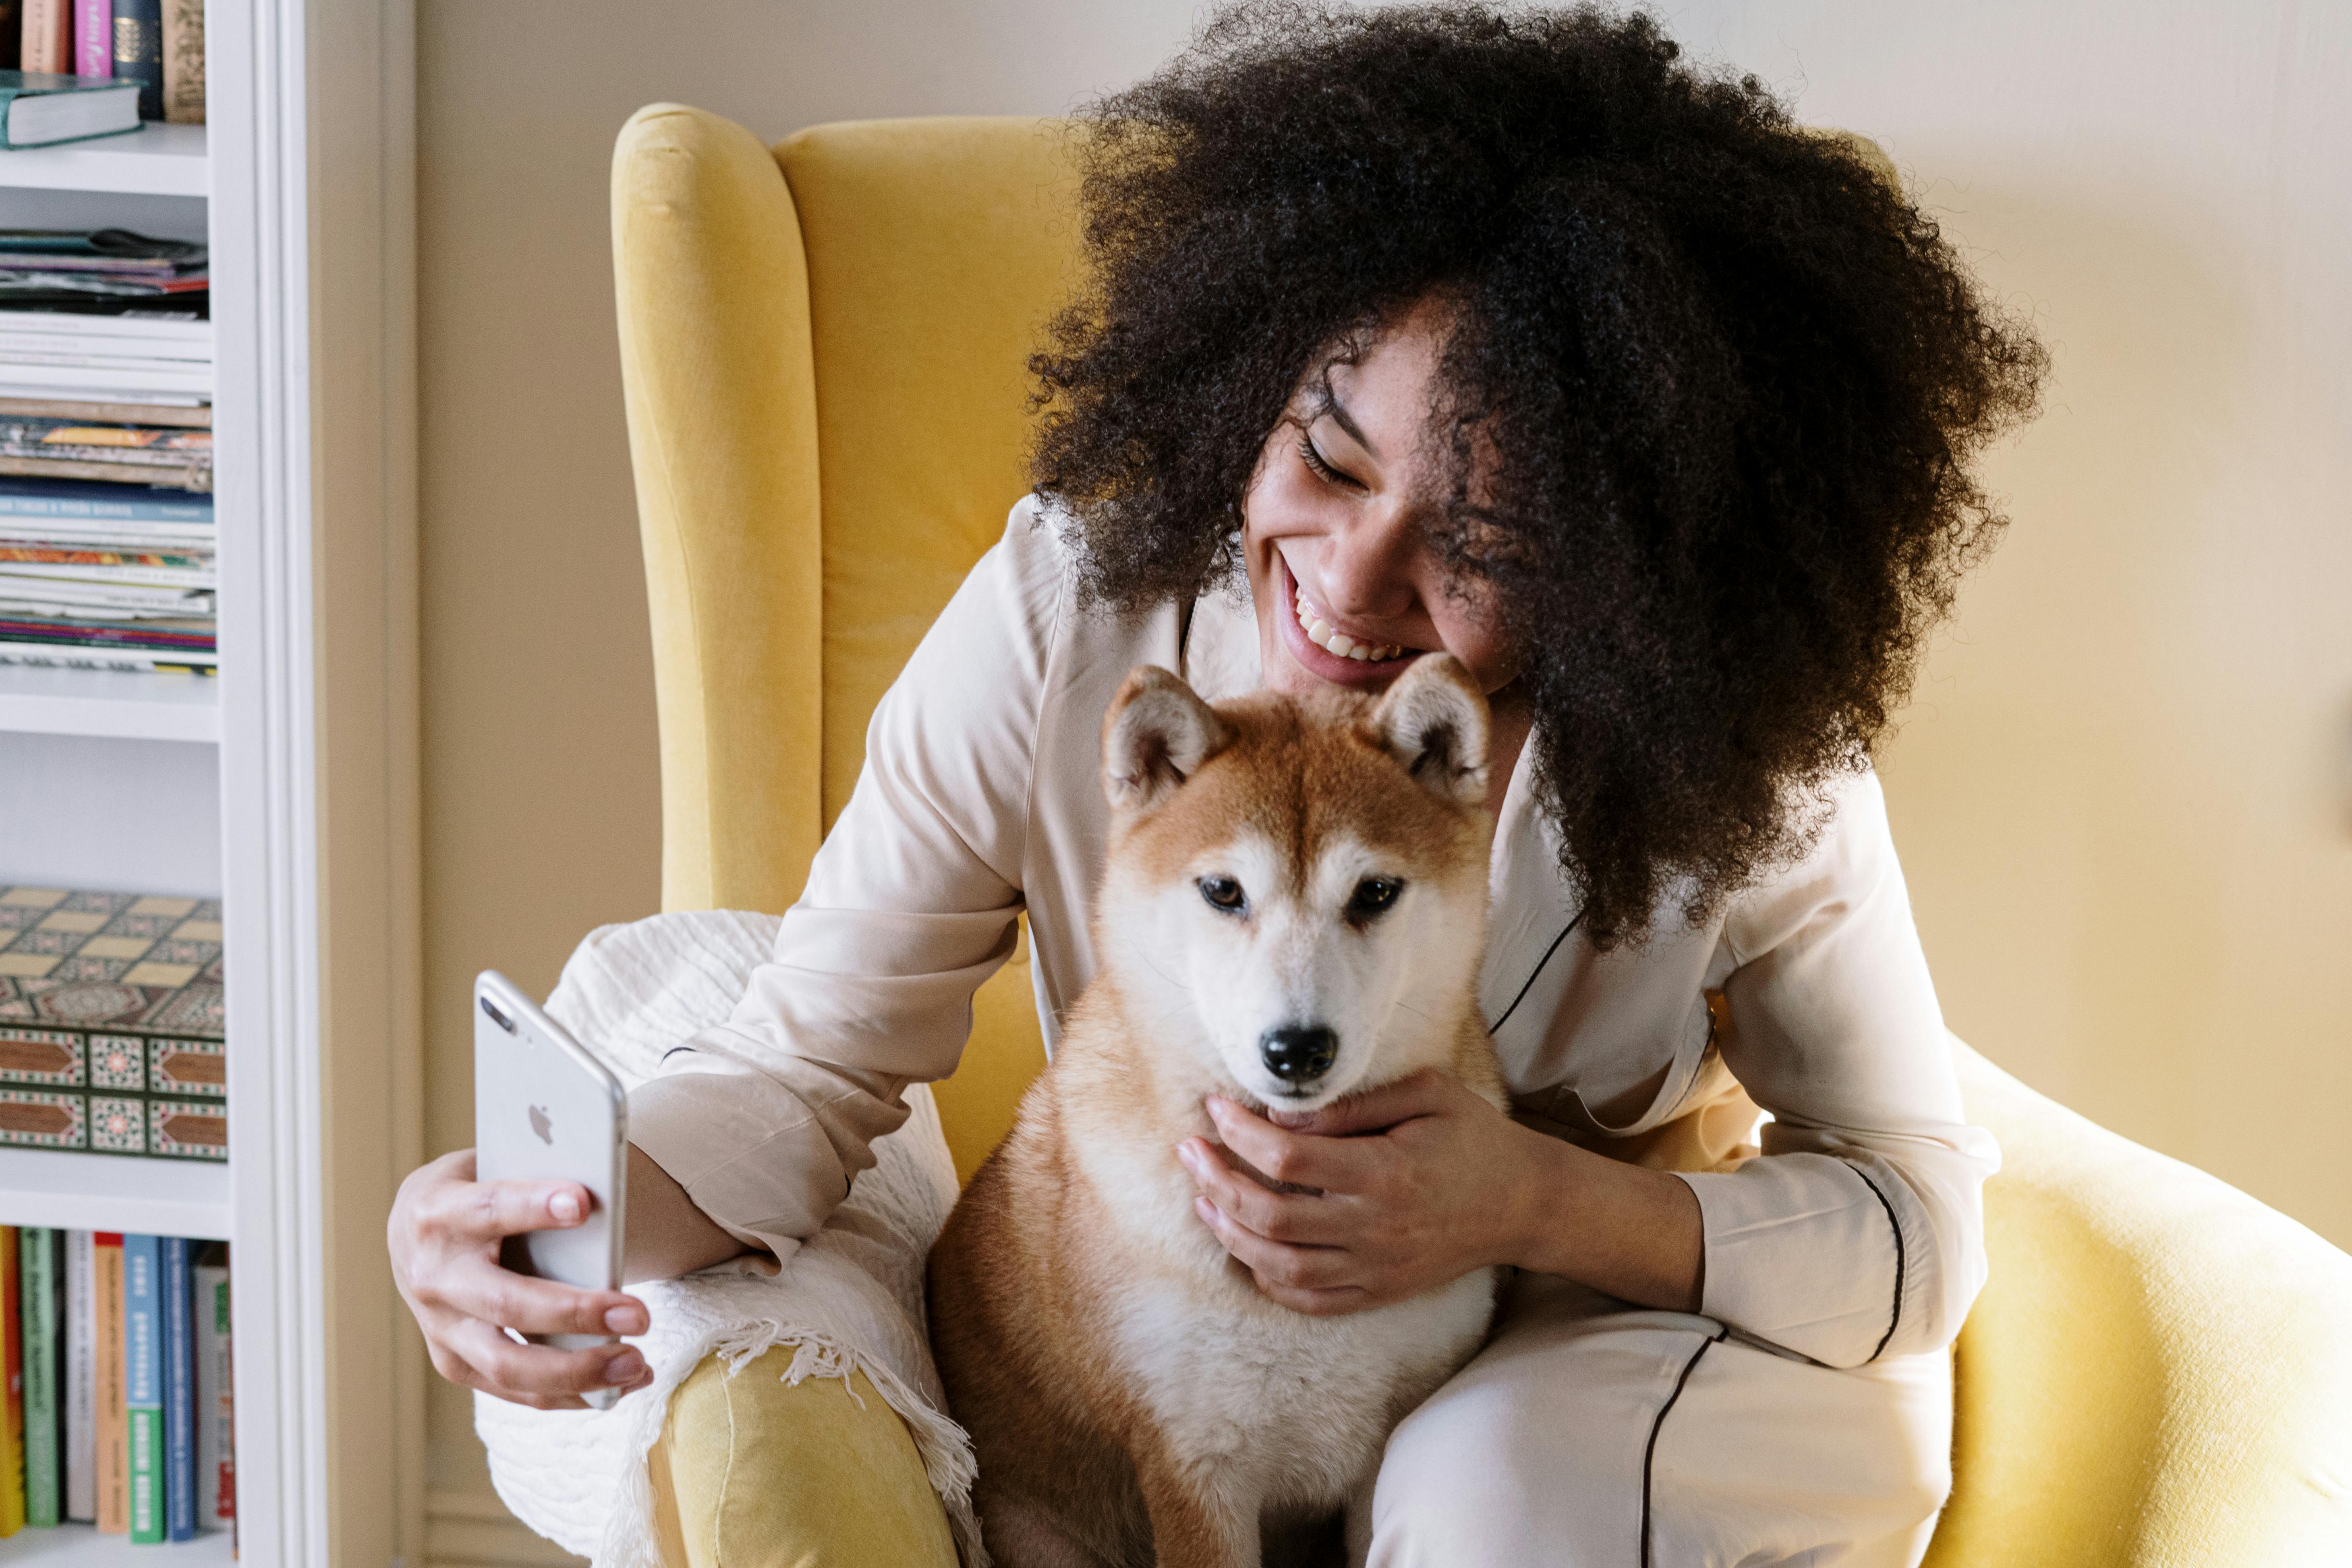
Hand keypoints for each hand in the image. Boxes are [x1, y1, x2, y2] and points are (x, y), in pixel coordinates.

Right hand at [388, 1149, 651, 1408]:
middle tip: (639, 1315)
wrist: (417, 1231)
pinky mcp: (453, 1362)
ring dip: (578, 1370)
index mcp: (438, 1212)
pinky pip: (514, 1390)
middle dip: (575, 1312)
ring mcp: (439, 1327)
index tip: (584, 1203)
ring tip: (636, 1364)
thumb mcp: (493, 1169)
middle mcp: (432, 1275)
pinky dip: (570, 1393)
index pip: (488, 1209)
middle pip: (505, 1303)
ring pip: (507, 1364)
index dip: (533, 1206)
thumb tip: (604, 1198)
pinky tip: (618, 1386)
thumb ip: (536, 1180)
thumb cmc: (476, 1192)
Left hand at [1176, 1069, 1545, 1316]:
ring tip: (1204, 1200)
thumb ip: (1352, 1105)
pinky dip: (1269, 1281)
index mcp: (1386, 1171)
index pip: (1289, 1156)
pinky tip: (1245, 1251)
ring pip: (1280, 1267)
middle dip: (1217, 1181)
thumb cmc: (1473, 1137)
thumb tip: (1280, 1115)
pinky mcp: (1380, 1291)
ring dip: (1231, 1235)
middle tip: (1190, 1151)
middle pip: (1271, 1216)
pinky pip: (1310, 1300)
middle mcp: (1376, 1227)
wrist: (1524, 1203)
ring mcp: (1376, 1267)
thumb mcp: (1427, 1093)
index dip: (1240, 1133)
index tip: (1216, 1107)